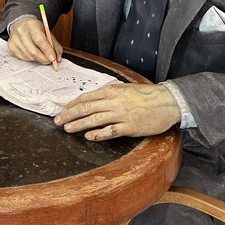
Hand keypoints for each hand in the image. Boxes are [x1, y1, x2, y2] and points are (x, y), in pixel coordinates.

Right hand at [7, 17, 60, 66]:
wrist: (21, 23)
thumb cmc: (36, 29)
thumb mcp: (47, 33)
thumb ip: (55, 46)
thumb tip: (57, 59)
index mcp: (32, 25)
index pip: (39, 40)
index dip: (47, 50)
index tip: (53, 58)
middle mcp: (21, 31)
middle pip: (32, 50)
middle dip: (43, 58)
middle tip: (49, 61)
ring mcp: (14, 39)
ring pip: (28, 56)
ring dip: (37, 59)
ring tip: (41, 55)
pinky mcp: (11, 46)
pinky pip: (23, 58)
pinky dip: (30, 58)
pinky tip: (32, 53)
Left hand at [53, 82, 180, 140]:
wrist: (167, 102)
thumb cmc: (146, 94)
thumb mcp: (125, 88)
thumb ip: (108, 93)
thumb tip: (92, 99)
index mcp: (111, 90)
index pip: (86, 97)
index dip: (72, 104)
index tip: (62, 109)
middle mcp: (114, 102)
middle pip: (86, 108)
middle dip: (69, 114)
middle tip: (57, 120)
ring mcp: (121, 115)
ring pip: (94, 120)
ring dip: (78, 124)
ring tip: (67, 128)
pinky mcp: (129, 127)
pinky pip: (110, 131)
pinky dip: (98, 134)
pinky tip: (88, 136)